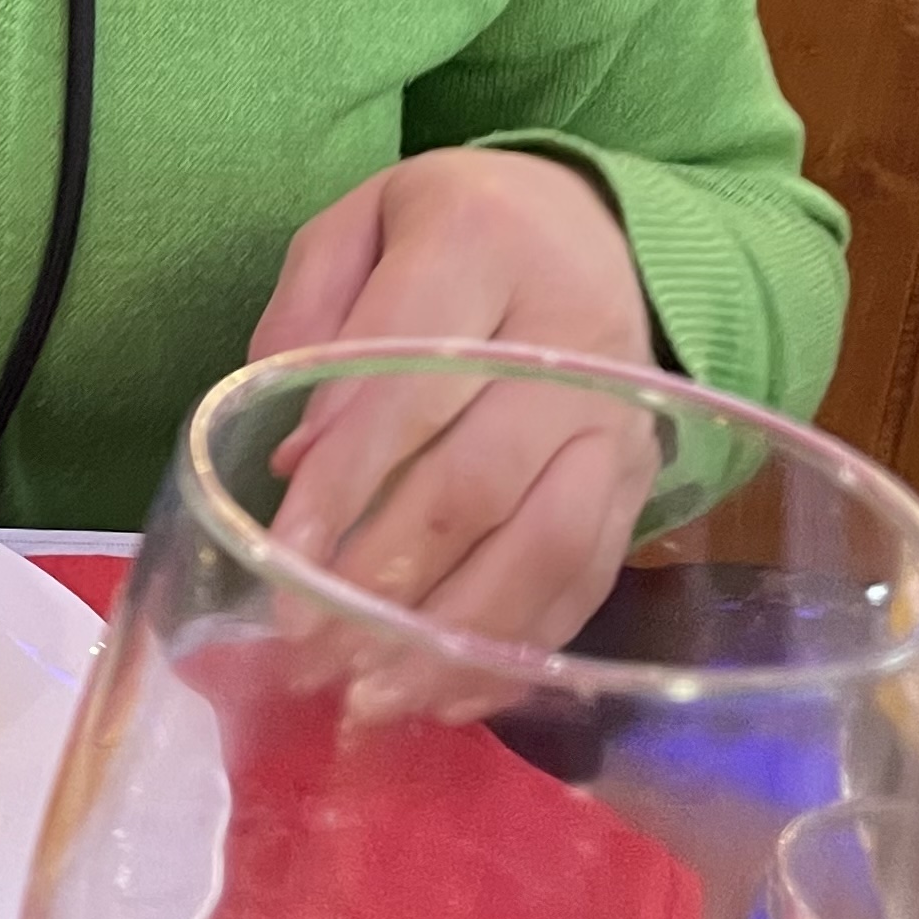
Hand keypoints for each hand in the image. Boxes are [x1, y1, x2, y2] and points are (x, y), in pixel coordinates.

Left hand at [247, 148, 658, 659]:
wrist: (589, 224)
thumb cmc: (440, 233)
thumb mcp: (355, 229)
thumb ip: (307, 319)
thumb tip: (296, 456)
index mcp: (485, 245)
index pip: (407, 378)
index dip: (346, 475)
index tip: (280, 553)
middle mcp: (573, 334)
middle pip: (476, 478)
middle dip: (384, 574)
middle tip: (306, 646)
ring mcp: (619, 415)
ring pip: (544, 543)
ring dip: (454, 634)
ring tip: (370, 694)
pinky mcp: (638, 478)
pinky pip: (589, 576)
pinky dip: (519, 645)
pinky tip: (450, 694)